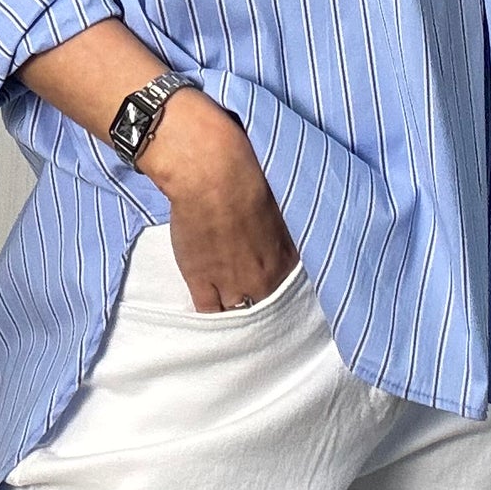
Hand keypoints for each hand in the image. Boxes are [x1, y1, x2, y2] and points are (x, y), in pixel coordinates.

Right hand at [139, 87, 298, 311]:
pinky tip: (211, 309)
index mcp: (286, 259)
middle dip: (257, 304)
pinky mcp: (201, 281)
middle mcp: (263, 278)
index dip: (275, 288)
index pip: (289, 292)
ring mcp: (232, 283)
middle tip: (249, 299)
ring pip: (236, 315)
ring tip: (229, 305)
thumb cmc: (249, 176)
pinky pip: (208, 313)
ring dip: (233, 310)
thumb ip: (284, 231)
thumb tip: (282, 236)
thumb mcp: (280, 205)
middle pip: (264, 307)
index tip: (268, 285)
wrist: (213, 175)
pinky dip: (211, 313)